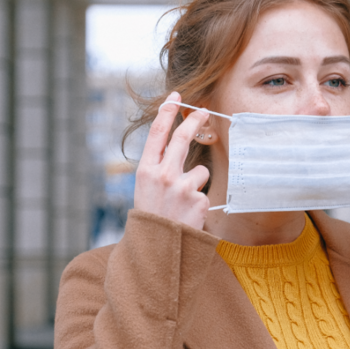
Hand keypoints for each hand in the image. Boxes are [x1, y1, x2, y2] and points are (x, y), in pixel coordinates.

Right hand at [134, 92, 211, 229]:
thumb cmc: (151, 218)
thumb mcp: (146, 190)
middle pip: (183, 139)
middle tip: (204, 110)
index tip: (176, 97)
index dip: (167, 112)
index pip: (157, 134)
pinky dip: (199, 202)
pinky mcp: (198, 201)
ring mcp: (181, 188)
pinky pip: (204, 192)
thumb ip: (160, 167)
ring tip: (182, 204)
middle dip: (195, 120)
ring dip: (196, 184)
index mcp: (145, 171)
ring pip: (200, 171)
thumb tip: (181, 143)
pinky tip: (188, 215)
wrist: (156, 251)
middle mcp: (162, 175)